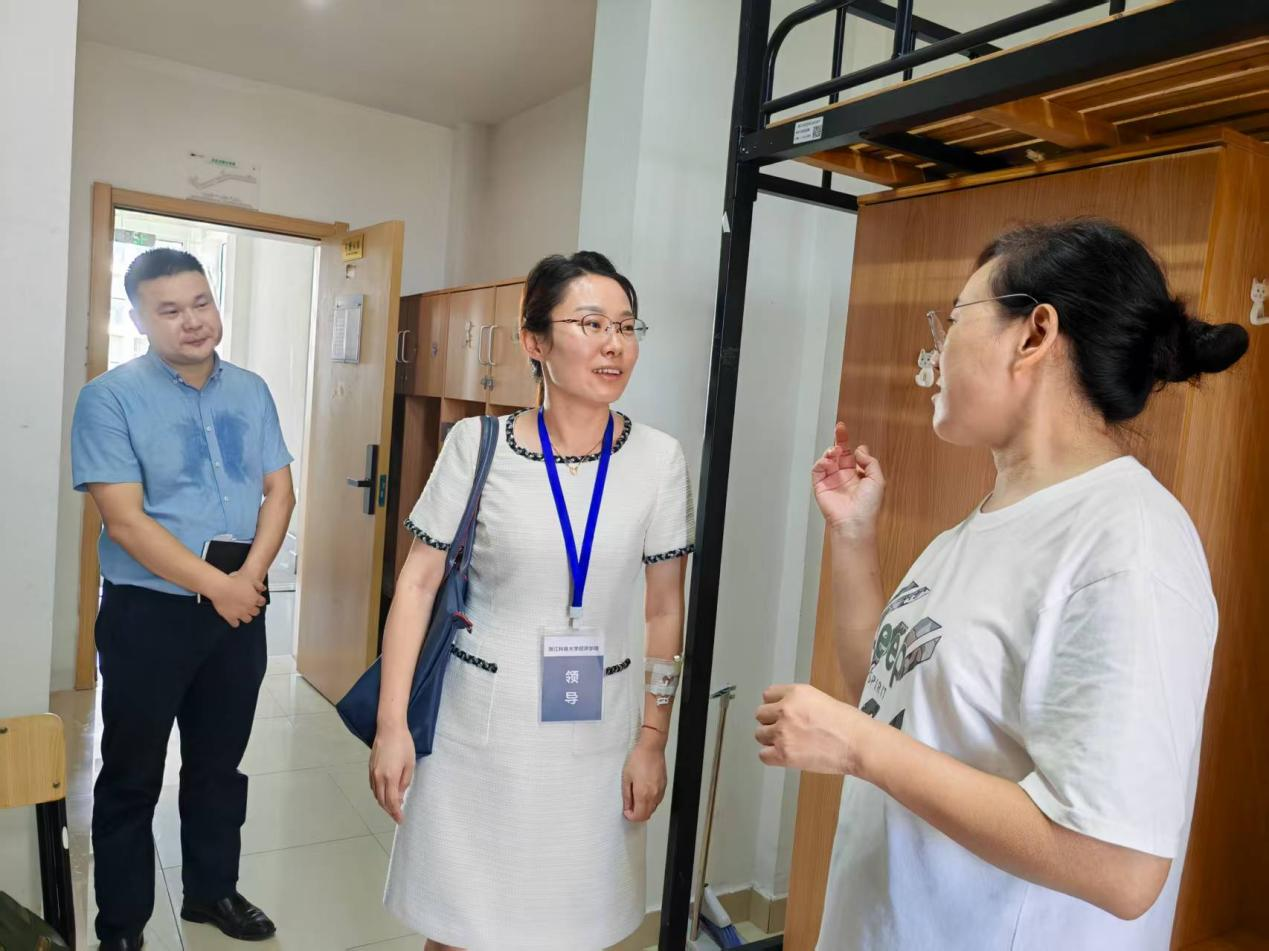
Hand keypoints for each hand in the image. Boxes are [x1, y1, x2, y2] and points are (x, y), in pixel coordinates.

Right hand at [209, 572, 266, 627]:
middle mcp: (249, 608)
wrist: (220, 588)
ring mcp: (240, 614)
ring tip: (242, 612)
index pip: (262, 602)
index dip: (259, 600)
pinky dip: (235, 622)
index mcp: (254, 598)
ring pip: (248, 619)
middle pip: (256, 612)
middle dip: (253, 609)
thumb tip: (263, 588)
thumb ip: (258, 585)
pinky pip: (235, 624)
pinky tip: (233, 618)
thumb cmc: (233, 582)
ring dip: (246, 616)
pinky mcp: (231, 617)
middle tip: (248, 605)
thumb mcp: (249, 580)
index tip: (256, 599)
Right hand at [370, 725, 415, 823]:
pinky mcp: (370, 768)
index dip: (395, 813)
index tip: (400, 820)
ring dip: (383, 802)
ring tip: (393, 805)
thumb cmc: (403, 744)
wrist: (389, 729)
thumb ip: (404, 782)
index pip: (392, 802)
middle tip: (397, 814)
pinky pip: (373, 786)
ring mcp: (373, 773)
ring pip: (376, 794)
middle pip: (382, 801)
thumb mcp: (409, 764)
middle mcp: (379, 777)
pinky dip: (379, 793)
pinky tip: (385, 792)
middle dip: (389, 810)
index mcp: (390, 777)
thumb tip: (400, 795)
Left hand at [622, 733, 667, 821]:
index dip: (631, 817)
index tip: (626, 812)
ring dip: (645, 809)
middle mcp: (654, 795)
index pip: (639, 816)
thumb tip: (627, 806)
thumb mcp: (626, 778)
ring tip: (636, 799)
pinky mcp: (664, 786)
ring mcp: (660, 791)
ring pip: (653, 808)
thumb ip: (627, 796)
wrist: (651, 748)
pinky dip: (651, 802)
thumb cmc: (638, 759)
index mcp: (643, 794)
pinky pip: (658, 800)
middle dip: (638, 815)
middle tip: (630, 807)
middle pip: (647, 815)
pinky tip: (644, 793)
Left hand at [755, 683, 875, 775]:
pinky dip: (772, 757)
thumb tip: (790, 715)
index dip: (774, 706)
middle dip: (771, 722)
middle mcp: (785, 709)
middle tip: (786, 731)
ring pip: (759, 734)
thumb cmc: (849, 723)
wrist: (859, 744)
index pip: (768, 695)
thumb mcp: (821, 700)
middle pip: (760, 715)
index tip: (782, 714)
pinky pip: (763, 755)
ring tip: (788, 744)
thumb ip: (800, 705)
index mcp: (795, 693)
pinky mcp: (783, 754)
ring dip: (771, 740)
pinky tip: (785, 756)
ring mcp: (782, 731)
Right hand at [812, 422, 885, 537]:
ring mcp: (831, 481)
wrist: (854, 522)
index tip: (846, 432)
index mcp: (857, 475)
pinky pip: (817, 470)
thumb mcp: (877, 480)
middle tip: (839, 428)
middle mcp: (844, 476)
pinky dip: (821, 463)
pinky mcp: (820, 486)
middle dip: (839, 440)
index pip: (852, 455)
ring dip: (830, 452)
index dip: (850, 443)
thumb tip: (859, 449)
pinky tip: (828, 462)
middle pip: (839, 453)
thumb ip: (870, 462)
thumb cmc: (868, 506)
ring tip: (835, 452)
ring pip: (827, 459)